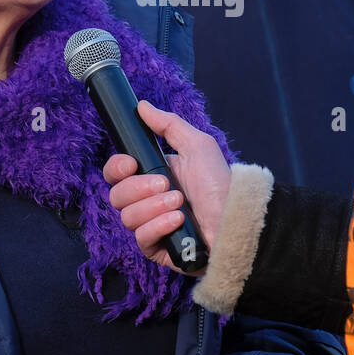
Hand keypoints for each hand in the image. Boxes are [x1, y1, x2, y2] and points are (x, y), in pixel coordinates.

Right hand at [105, 100, 230, 272]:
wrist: (238, 220)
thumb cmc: (220, 184)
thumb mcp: (198, 146)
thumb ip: (169, 125)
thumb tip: (142, 106)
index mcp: (152, 176)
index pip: (115, 173)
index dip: (116, 168)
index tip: (131, 164)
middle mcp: (147, 201)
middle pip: (116, 195)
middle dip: (139, 188)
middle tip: (167, 185)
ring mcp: (151, 226)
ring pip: (127, 217)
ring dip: (154, 207)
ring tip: (180, 203)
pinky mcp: (158, 249)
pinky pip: (141, 239)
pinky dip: (158, 226)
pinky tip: (178, 220)